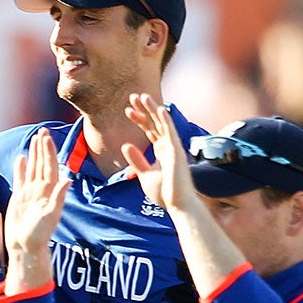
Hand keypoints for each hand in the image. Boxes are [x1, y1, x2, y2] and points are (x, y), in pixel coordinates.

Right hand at [4, 131, 70, 283]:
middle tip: (42, 130)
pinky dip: (21, 168)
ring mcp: (30, 193)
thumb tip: (68, 178)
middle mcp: (41, 190)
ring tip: (34, 139)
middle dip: (43, 147)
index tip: (47, 137)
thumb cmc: (39, 235)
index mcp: (49, 191)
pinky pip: (20, 179)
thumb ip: (59, 197)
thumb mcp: (50, 215)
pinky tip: (22, 158)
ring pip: (33, 168)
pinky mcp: (19, 198)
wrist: (25, 247)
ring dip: (34, 154)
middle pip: (42, 163)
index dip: (49, 151)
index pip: (49, 166)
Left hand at [119, 93, 199, 215]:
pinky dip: (166, 121)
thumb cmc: (164, 193)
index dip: (139, 119)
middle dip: (144, 109)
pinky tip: (159, 109)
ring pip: (162, 124)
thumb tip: (125, 145)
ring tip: (142, 96)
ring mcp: (173, 148)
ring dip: (153, 109)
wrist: (177, 206)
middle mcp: (168, 146)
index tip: (127, 110)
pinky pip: (171, 133)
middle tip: (133, 96)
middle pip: (155, 123)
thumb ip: (136, 160)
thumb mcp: (144, 175)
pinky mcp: (177, 153)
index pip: (149, 130)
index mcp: (161, 151)